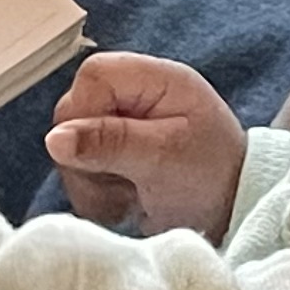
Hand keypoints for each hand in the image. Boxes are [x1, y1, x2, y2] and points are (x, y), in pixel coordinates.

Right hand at [46, 51, 251, 238]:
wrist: (234, 212)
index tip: (104, 156)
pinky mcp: (116, 153)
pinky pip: (79, 169)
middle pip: (73, 113)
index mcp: (156, 79)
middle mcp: (135, 95)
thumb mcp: (163, 159)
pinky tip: (126, 201)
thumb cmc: (213, 178)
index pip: (93, 77)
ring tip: (131, 195)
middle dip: (88, 159)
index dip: (86, 115)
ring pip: (70, 146)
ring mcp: (123, 125)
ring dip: (92, 182)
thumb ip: (110, 143)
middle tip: (124, 184)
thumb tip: (54, 138)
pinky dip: (96, 194)